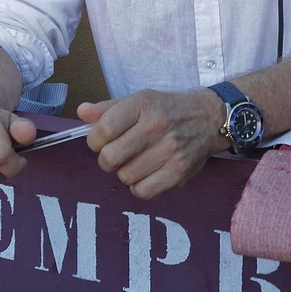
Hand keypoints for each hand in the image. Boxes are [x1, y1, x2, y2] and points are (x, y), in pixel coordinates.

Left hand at [78, 89, 225, 199]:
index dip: (94, 140)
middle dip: (107, 159)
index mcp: (142, 105)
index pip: (103, 130)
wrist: (209, 117)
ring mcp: (170, 150)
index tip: (100, 141)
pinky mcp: (179, 171)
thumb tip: (81, 112)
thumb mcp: (139, 100)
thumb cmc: (167, 110)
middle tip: (116, 154)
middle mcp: (156, 126)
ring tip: (135, 162)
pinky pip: (143, 191)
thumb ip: (107, 109)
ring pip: (125, 176)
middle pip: (110, 157)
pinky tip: (144, 174)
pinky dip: (138, 186)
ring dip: (124, 173)